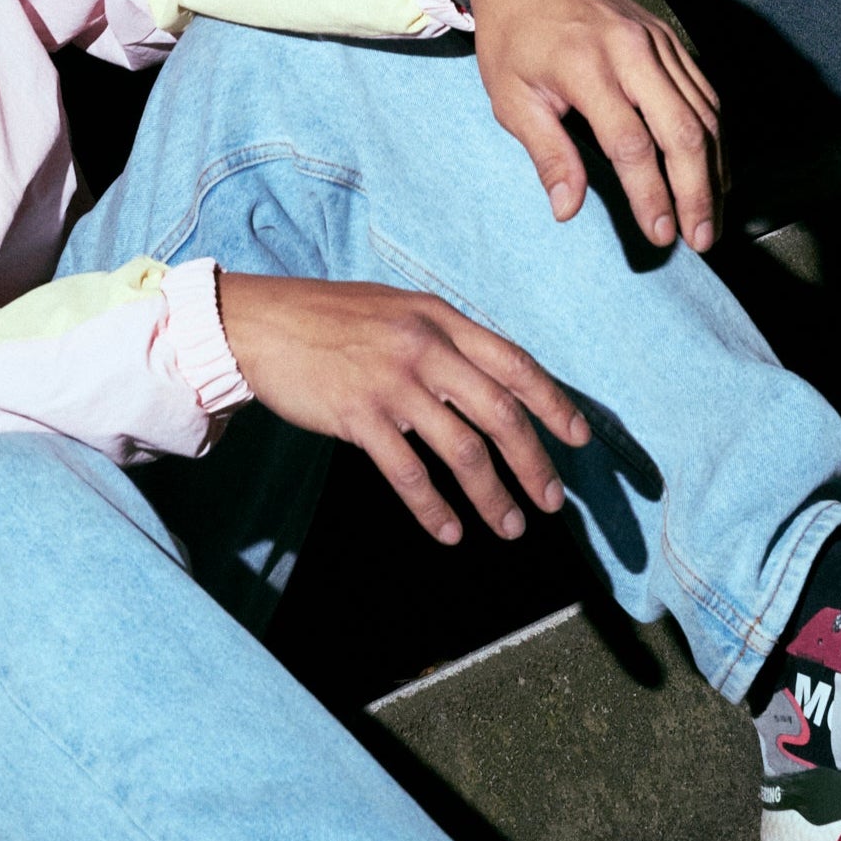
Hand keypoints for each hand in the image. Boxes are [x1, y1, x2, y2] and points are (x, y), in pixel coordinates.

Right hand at [216, 272, 589, 544]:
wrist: (261, 323)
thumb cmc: (330, 318)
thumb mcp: (398, 309)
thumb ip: (443, 339)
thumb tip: (489, 378)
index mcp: (439, 317)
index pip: (513, 362)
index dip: (552, 402)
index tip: (579, 437)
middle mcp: (424, 346)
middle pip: (499, 411)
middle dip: (533, 462)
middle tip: (552, 501)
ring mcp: (392, 381)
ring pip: (462, 449)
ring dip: (492, 495)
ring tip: (510, 526)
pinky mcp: (358, 415)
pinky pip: (408, 472)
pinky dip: (433, 508)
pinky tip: (449, 531)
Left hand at [471, 0, 723, 253]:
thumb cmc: (513, 38)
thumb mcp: (511, 98)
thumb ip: (547, 154)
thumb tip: (568, 210)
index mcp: (586, 66)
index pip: (631, 142)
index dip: (651, 194)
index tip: (660, 234)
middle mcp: (631, 51)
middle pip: (683, 129)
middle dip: (697, 191)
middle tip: (701, 239)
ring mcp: (657, 41)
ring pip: (704, 112)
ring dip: (714, 170)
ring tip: (712, 217)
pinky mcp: (669, 38)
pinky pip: (704, 91)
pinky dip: (716, 135)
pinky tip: (714, 170)